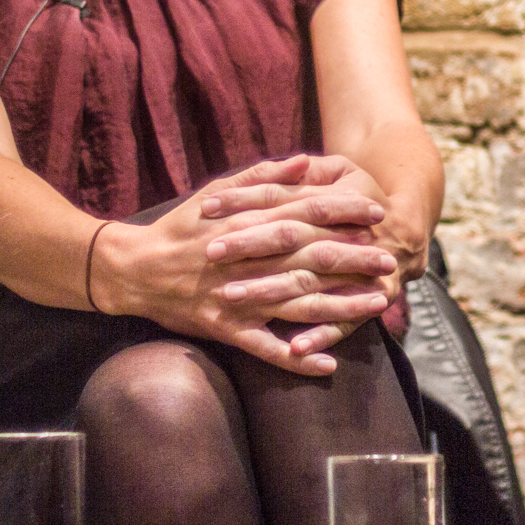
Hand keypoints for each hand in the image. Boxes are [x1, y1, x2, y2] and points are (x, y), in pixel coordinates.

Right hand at [101, 155, 396, 376]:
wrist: (133, 269)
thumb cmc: (182, 227)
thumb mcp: (218, 192)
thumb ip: (263, 178)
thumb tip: (305, 161)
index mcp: (249, 223)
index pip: (308, 213)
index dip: (346, 212)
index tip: (378, 212)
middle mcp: (248, 259)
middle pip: (312, 257)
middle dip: (355, 259)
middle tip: (390, 260)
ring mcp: (238, 297)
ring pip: (298, 302)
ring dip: (341, 305)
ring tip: (378, 304)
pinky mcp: (226, 329)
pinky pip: (266, 347)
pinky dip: (296, 357)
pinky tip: (328, 364)